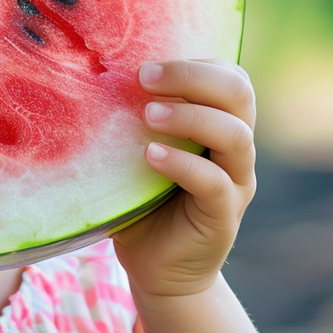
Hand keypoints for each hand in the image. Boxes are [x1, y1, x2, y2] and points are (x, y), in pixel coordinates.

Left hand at [111, 59, 256, 300]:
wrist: (156, 269)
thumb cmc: (143, 202)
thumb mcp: (139, 150)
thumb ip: (134, 119)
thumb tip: (93, 72)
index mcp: (222, 124)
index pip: (231, 77)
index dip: (195, 63)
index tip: (147, 65)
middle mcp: (237, 150)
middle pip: (239, 94)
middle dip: (192, 76)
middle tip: (145, 78)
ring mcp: (236, 183)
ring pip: (235, 135)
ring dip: (189, 116)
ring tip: (147, 116)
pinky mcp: (225, 216)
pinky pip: (214, 183)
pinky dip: (182, 163)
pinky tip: (150, 155)